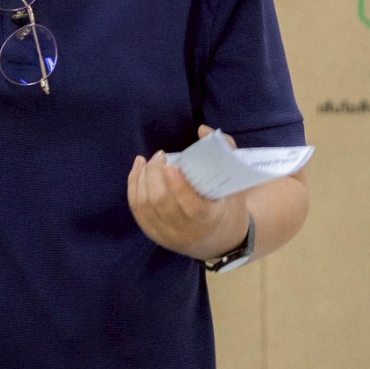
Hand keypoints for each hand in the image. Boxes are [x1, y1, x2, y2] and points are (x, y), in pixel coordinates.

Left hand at [127, 125, 250, 260]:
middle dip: (154, 174)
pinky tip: (138, 169)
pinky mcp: (154, 234)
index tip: (171, 164)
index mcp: (211, 220)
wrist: (221, 238)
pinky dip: (133, 187)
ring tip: (148, 161)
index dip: (178, 186)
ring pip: (145, 206)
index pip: (193, 207)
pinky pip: (138, 210)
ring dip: (142, 178)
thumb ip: (225, 150)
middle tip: (160, 156)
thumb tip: (202, 130)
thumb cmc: (228, 203)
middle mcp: (187, 232)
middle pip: (161, 203)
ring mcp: (168, 236)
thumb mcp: (236, 179)